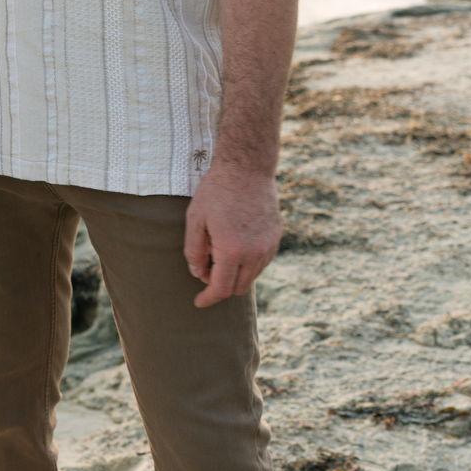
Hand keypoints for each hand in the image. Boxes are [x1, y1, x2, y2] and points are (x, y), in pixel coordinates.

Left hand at [183, 163, 282, 307]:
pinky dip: (247, 263)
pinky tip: (235, 243)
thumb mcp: (196, 219)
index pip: (221, 289)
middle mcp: (255, 254)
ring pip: (251, 276)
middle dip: (220, 285)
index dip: (208, 299)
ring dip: (235, 274)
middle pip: (237, 288)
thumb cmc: (216, 191)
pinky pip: (261, 262)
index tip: (198, 302)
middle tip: (206, 265)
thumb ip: (194, 251)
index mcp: (232, 251)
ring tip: (220, 248)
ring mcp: (268, 246)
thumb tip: (198, 274)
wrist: (247, 168)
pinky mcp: (276, 238)